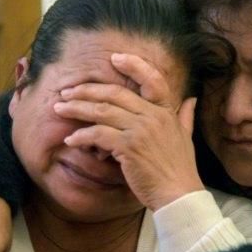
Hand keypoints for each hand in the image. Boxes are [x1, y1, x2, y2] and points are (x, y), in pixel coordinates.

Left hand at [54, 53, 203, 210]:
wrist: (179, 194)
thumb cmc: (180, 169)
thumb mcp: (186, 137)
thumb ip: (185, 116)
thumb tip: (191, 100)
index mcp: (166, 111)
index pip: (152, 79)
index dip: (133, 65)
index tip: (114, 58)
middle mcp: (154, 116)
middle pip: (115, 93)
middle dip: (87, 90)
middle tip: (68, 92)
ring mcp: (141, 130)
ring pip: (101, 111)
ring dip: (77, 109)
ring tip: (60, 109)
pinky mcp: (128, 147)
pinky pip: (98, 134)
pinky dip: (81, 136)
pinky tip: (71, 140)